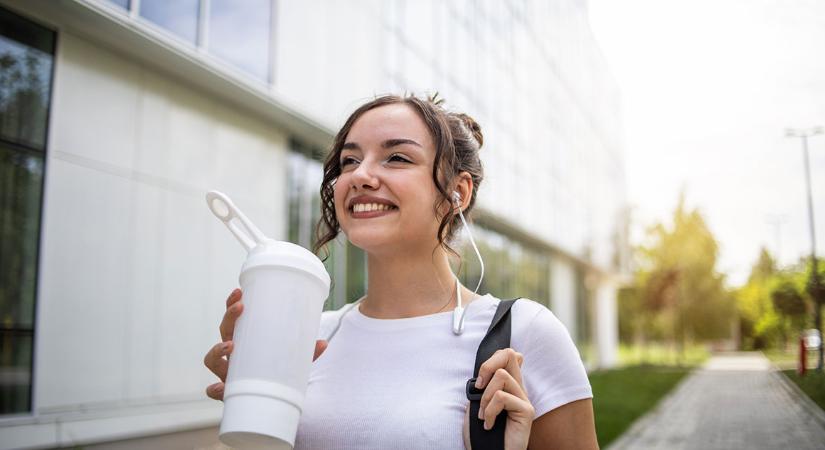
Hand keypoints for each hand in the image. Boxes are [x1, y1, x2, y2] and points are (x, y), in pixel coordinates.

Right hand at [203, 288, 327, 399]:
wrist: (274, 400)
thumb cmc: (278, 373)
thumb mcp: (293, 360)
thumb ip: (306, 353)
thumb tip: (323, 343)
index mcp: (245, 341)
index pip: (233, 318)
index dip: (231, 305)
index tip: (239, 292)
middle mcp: (233, 355)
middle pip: (223, 331)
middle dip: (229, 317)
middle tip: (240, 307)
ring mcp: (228, 372)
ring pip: (211, 359)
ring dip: (217, 350)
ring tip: (230, 345)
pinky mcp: (229, 391)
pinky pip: (216, 391)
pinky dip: (215, 389)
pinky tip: (219, 387)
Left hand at [463, 348, 534, 449]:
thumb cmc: (482, 434)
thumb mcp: (478, 403)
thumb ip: (485, 385)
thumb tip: (485, 368)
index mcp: (509, 386)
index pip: (509, 354)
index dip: (492, 359)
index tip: (479, 381)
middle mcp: (519, 389)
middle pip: (509, 355)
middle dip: (487, 366)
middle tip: (478, 388)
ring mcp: (525, 400)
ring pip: (502, 375)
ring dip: (485, 397)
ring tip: (483, 415)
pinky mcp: (526, 411)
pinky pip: (502, 397)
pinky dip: (489, 410)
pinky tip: (488, 424)